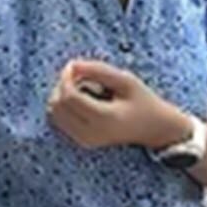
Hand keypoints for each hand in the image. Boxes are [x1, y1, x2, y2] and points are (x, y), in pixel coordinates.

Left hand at [48, 58, 188, 153]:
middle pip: (57, 106)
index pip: (70, 97)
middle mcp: (91, 133)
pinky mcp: (81, 141)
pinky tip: (81, 100)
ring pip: (54, 114)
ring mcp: (84, 140)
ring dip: (61, 96)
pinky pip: (59, 120)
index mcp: (104, 118)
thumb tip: (72, 65)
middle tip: (79, 76)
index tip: (73, 66)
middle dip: (62, 86)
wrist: (152, 128)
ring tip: (83, 89)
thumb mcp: (126, 80)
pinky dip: (64, 106)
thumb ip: (99, 70)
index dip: (66, 78)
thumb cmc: (142, 101)